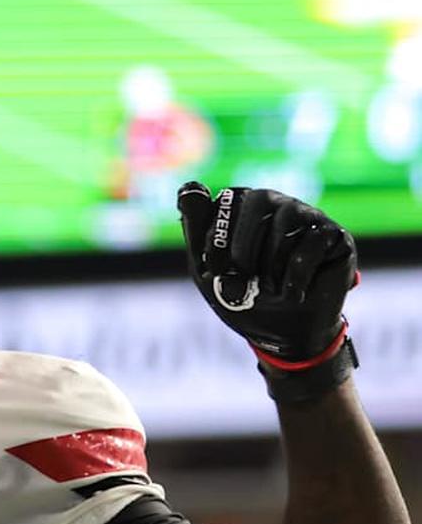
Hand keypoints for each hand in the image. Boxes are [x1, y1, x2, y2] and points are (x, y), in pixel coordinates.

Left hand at [176, 182, 358, 398]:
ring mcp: (308, 215)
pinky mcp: (335, 235)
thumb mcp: (207, 269)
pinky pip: (311, 245)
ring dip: (269, 267)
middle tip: (240, 280)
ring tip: (270, 290)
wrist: (283, 335)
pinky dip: (295, 278)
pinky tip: (293, 294)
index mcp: (242, 206)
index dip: (216, 237)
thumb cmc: (242, 298)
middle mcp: (276, 202)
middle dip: (242, 248)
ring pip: (285, 223)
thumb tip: (188, 187)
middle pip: (257, 200)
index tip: (212, 270)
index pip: (226, 199)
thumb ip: (196, 229)